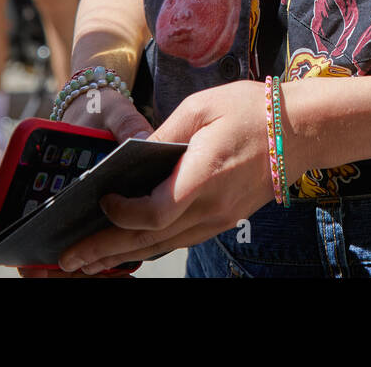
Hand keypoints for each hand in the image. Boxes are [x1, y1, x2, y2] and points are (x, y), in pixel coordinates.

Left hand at [56, 80, 275, 274]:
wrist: (302, 130)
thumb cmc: (253, 111)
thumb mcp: (202, 107)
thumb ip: (163, 133)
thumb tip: (132, 155)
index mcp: (203, 177)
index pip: (152, 214)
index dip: (120, 214)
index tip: (101, 199)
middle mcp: (211, 207)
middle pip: (150, 240)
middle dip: (104, 251)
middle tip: (68, 261)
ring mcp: (220, 217)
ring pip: (164, 245)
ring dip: (124, 255)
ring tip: (90, 263)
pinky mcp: (226, 218)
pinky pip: (182, 238)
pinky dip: (152, 246)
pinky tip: (132, 248)